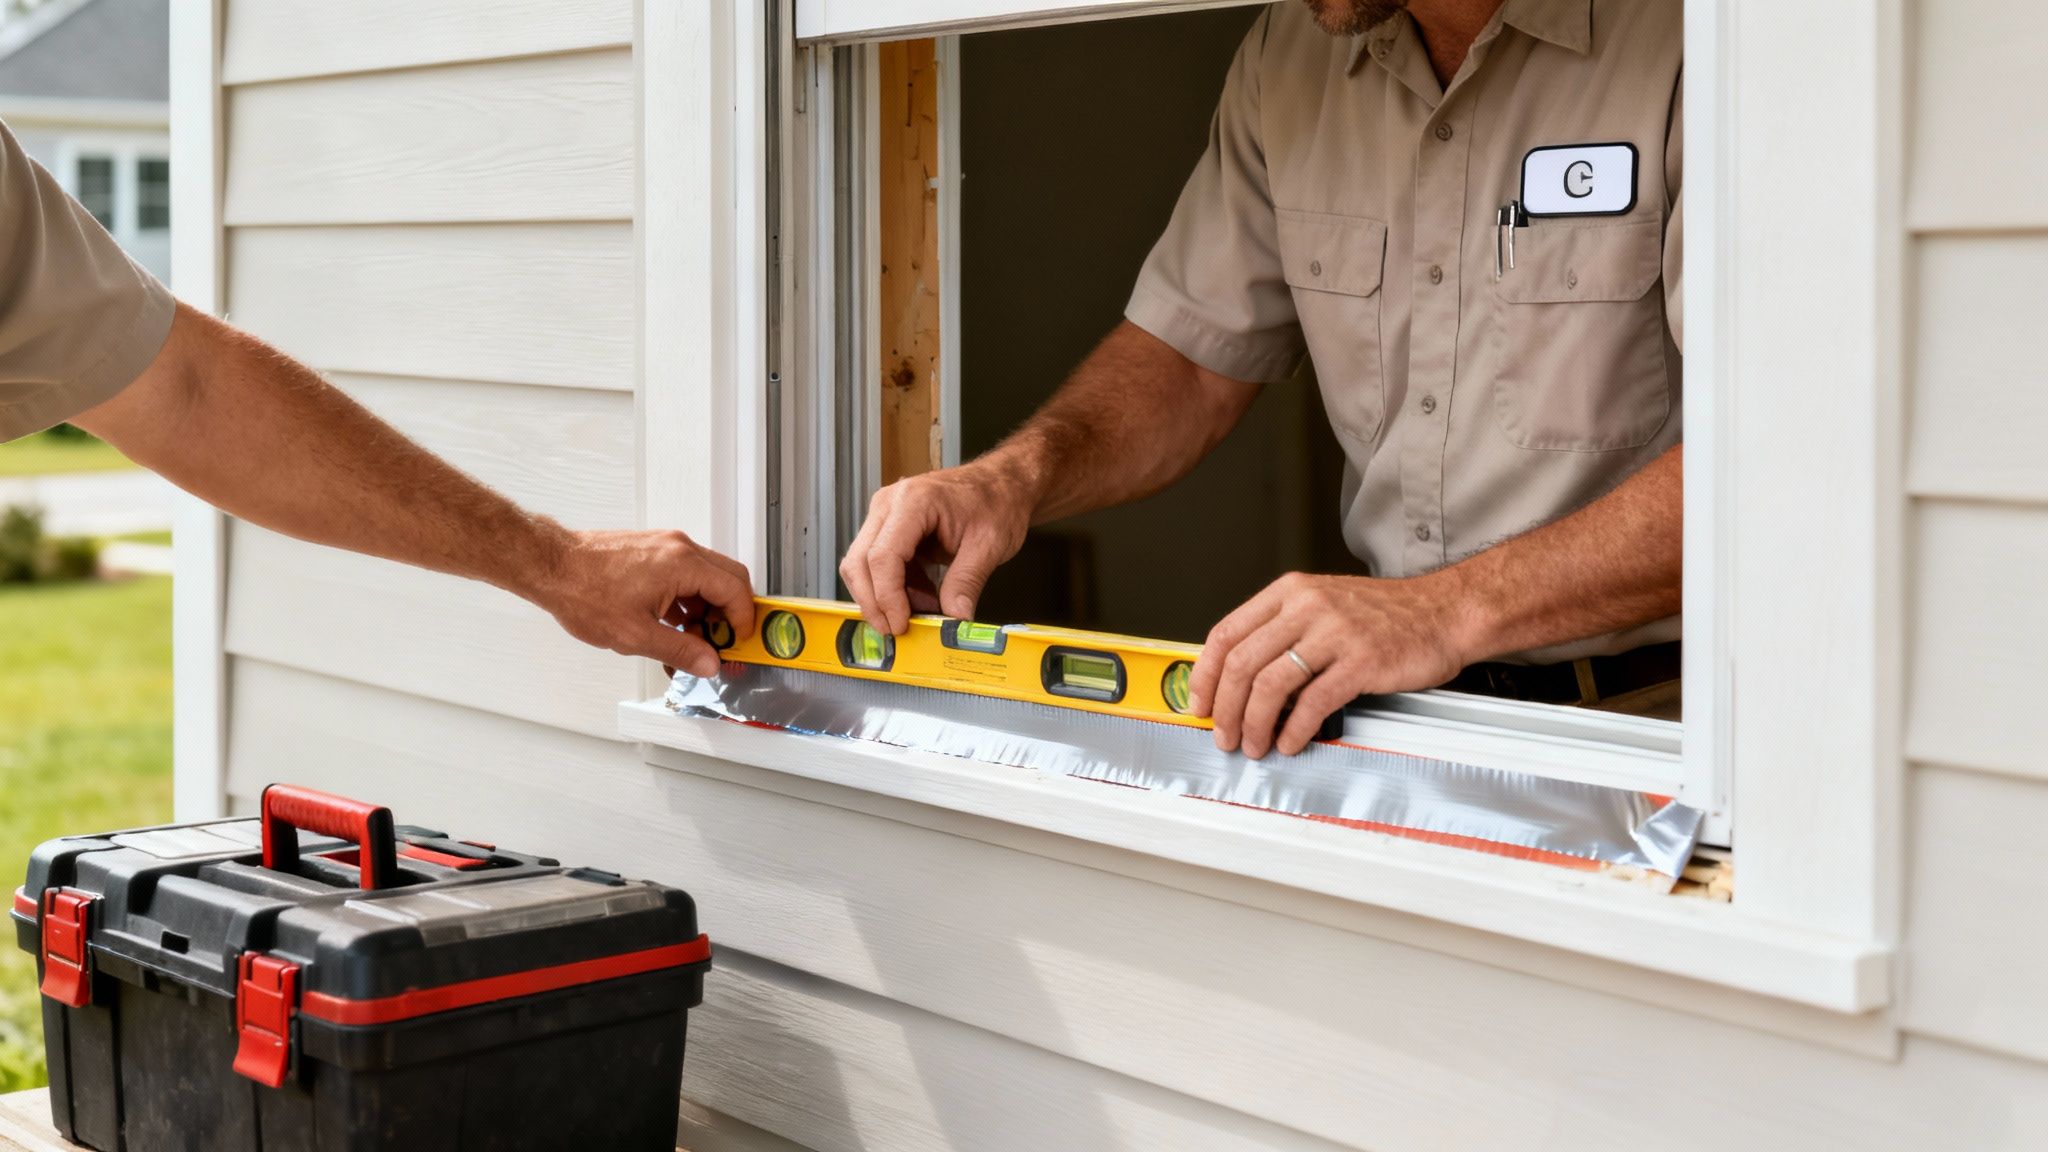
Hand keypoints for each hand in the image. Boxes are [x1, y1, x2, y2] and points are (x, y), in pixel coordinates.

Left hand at [525, 527, 755, 675]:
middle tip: (725, 639)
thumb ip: (680, 651)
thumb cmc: (584, 591)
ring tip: (693, 637)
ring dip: (708, 605)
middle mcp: (679, 548)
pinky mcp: (652, 549)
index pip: (735, 589)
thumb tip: (708, 662)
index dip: (743, 620)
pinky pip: (685, 571)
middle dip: (732, 611)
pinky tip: (673, 622)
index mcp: (682, 564)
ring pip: (707, 574)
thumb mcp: (635, 634)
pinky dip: (689, 596)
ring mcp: (665, 545)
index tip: (739, 641)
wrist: (550, 566)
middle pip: (729, 576)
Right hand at [840, 461, 1034, 633]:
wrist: (1001, 484)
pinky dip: (896, 589)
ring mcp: (886, 515)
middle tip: (897, 630)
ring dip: (885, 597)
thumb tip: (954, 619)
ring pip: (862, 566)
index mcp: (914, 501)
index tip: (900, 623)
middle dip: (875, 602)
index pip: (883, 555)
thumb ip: (967, 582)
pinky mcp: (889, 529)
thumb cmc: (996, 501)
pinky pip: (879, 566)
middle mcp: (890, 504)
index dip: (887, 595)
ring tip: (922, 611)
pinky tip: (923, 597)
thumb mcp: (989, 545)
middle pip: (861, 561)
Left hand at [1190, 571, 1476, 758]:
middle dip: (1226, 709)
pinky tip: (1290, 742)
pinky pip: (1312, 703)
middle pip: (1243, 663)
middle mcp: (1307, 607)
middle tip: (1225, 736)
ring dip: (1255, 724)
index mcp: (1290, 592)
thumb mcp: (1323, 605)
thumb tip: (1239, 679)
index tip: (1200, 703)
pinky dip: (1294, 730)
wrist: (1443, 613)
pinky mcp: (1360, 662)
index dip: (1205, 675)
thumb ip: (1281, 632)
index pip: (1226, 632)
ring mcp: (1334, 633)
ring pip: (1270, 685)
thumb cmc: (1385, 615)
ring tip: (1255, 745)